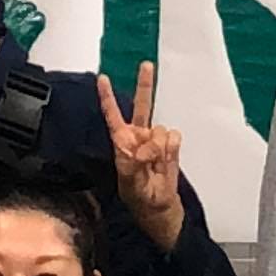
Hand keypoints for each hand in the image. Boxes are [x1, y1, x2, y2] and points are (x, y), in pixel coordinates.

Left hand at [94, 65, 184, 248]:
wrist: (162, 211)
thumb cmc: (140, 200)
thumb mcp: (131, 186)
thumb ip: (134, 164)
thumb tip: (143, 148)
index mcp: (122, 144)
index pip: (113, 116)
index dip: (107, 97)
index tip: (101, 78)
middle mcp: (138, 137)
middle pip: (142, 106)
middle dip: (145, 85)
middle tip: (146, 65)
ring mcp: (155, 141)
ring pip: (160, 128)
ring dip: (159, 147)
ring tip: (155, 166)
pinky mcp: (171, 146)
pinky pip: (174, 137)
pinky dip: (172, 148)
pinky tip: (165, 161)